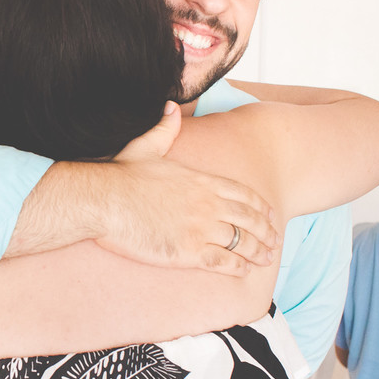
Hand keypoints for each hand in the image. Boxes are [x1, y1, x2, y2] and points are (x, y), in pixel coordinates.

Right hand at [95, 103, 279, 273]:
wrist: (103, 201)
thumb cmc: (120, 176)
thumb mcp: (145, 146)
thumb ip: (164, 129)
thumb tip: (170, 108)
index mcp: (201, 181)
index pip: (242, 194)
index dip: (259, 206)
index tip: (270, 215)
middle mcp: (207, 204)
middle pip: (249, 219)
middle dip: (266, 232)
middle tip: (274, 241)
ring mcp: (200, 229)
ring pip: (241, 243)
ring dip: (257, 252)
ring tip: (266, 260)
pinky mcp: (188, 252)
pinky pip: (223, 262)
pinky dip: (238, 267)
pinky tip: (244, 271)